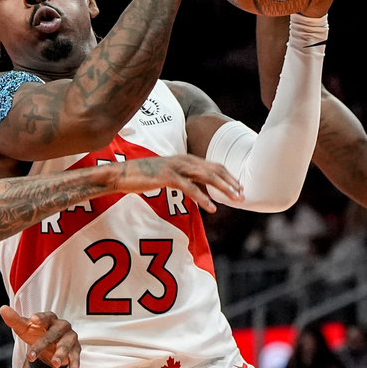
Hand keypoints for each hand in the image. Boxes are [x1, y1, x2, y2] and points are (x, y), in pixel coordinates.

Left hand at [0, 306, 79, 367]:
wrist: (51, 346)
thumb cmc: (37, 333)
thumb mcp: (24, 328)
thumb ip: (14, 320)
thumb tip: (2, 309)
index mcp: (49, 318)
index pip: (45, 316)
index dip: (40, 318)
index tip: (33, 319)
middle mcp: (62, 326)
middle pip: (53, 334)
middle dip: (43, 344)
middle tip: (31, 356)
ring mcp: (70, 338)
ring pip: (66, 346)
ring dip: (61, 355)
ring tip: (55, 364)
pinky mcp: (75, 350)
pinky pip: (76, 359)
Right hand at [111, 154, 243, 212]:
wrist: (122, 174)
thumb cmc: (143, 176)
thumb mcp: (167, 174)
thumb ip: (183, 178)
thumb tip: (196, 187)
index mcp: (185, 159)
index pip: (213, 165)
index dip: (228, 175)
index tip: (239, 187)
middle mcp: (184, 160)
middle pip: (214, 169)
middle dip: (231, 182)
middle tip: (244, 195)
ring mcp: (176, 167)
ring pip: (207, 177)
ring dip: (223, 188)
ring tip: (235, 199)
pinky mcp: (167, 177)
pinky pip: (189, 188)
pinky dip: (202, 198)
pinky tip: (212, 208)